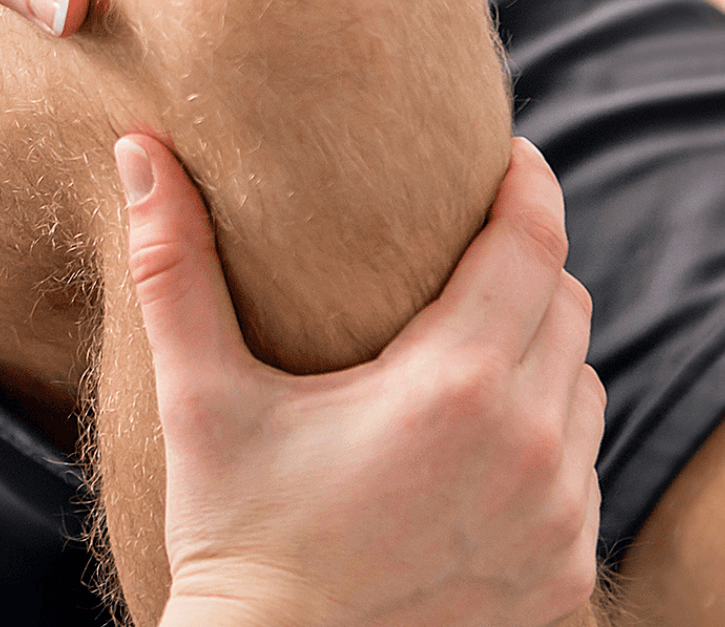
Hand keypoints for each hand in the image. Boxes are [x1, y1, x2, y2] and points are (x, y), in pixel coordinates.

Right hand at [116, 134, 603, 626]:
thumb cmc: (233, 535)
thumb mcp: (200, 398)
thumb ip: (174, 268)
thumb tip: (139, 150)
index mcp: (454, 388)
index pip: (532, 246)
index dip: (527, 186)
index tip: (508, 156)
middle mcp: (530, 448)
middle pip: (564, 307)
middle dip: (525, 266)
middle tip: (470, 249)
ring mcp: (559, 518)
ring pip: (583, 387)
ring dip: (542, 354)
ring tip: (477, 343)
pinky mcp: (566, 574)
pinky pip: (584, 470)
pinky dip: (548, 439)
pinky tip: (485, 442)